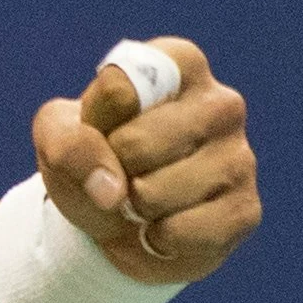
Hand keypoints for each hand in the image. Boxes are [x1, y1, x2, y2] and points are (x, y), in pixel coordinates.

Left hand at [33, 36, 258, 285]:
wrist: (114, 219)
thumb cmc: (92, 155)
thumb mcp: (58, 136)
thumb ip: (68, 143)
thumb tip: (112, 189)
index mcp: (178, 64)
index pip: (120, 84)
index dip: (94, 117)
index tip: (100, 123)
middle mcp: (221, 103)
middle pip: (136, 142)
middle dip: (111, 166)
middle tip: (120, 169)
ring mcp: (239, 158)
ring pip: (156, 192)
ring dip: (132, 206)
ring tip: (141, 198)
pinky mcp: (244, 210)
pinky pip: (182, 232)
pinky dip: (156, 238)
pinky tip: (162, 226)